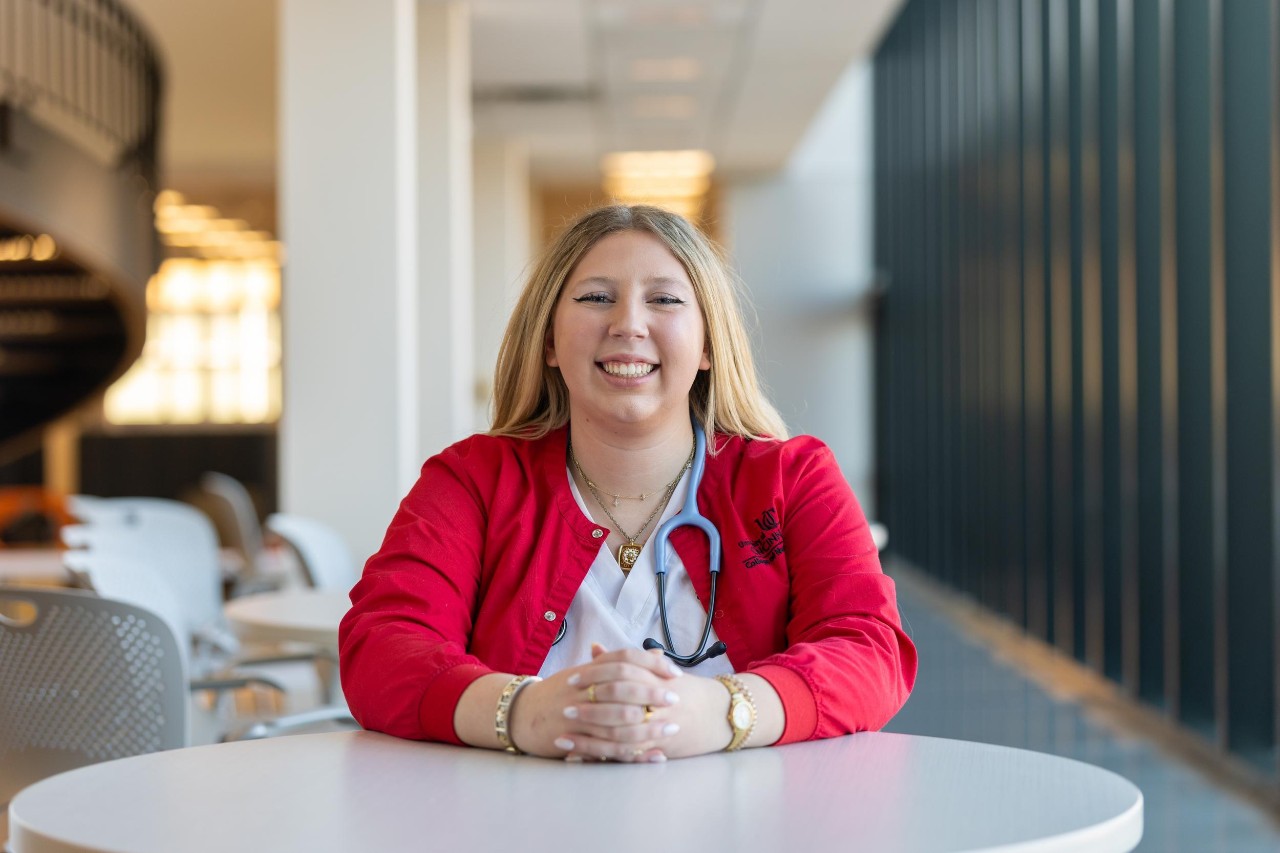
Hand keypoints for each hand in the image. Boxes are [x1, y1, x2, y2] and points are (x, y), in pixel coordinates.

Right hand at [509, 645, 683, 761]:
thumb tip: (657, 654)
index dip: (650, 664)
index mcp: (589, 670)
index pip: (624, 658)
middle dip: (651, 695)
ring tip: (671, 730)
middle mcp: (582, 690)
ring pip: (617, 722)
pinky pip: (606, 748)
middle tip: (675, 699)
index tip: (674, 672)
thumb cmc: (561, 692)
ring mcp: (576, 715)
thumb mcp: (588, 673)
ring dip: (647, 728)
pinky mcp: (573, 739)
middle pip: (622, 688)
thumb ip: (621, 665)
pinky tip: (651, 755)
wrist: (521, 713)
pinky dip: (631, 753)